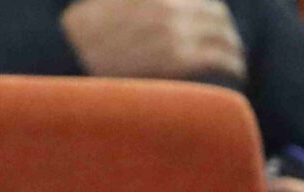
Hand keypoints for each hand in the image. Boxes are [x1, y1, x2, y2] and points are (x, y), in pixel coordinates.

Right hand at [61, 0, 245, 82]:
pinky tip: (236, 73)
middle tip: (230, 44)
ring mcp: (173, 31)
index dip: (209, 9)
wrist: (67, 56)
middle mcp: (167, 5)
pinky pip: (220, 59)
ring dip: (232, 49)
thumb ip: (141, 3)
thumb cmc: (86, 31)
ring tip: (235, 62)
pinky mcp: (178, 58)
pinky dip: (233, 65)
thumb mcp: (112, 3)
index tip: (214, 20)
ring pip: (222, 36)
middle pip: (216, 13)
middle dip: (224, 29)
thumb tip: (169, 8)